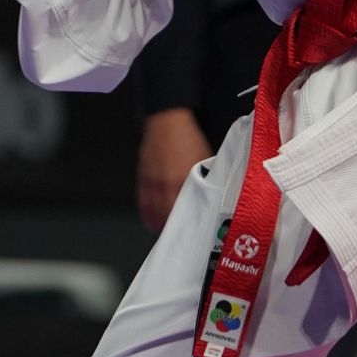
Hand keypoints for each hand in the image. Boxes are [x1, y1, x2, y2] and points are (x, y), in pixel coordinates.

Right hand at [137, 108, 213, 232]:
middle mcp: (166, 185)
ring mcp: (151, 183)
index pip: (185, 212)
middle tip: (182, 234)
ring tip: (167, 230)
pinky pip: (142, 205)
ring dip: (159, 224)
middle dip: (174, 228)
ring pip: (152, 214)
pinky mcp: (142, 180)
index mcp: (184, 180)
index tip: (193, 232)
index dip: (188, 225)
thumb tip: (214, 195)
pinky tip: (153, 221)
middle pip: (166, 217)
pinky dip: (148, 215)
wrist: (167, 122)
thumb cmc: (189, 139)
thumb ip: (207, 178)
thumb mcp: (204, 159)